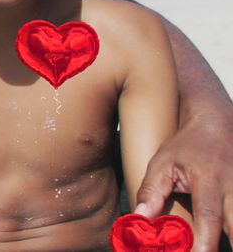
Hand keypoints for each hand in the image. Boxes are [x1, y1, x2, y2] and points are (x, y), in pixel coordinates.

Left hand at [135, 112, 232, 251]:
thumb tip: (138, 219)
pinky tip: (225, 238)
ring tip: (219, 246)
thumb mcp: (162, 162)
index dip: (205, 241)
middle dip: (227, 245)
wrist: (216, 123)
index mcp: (209, 181)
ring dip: (232, 238)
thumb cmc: (186, 146)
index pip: (209, 216)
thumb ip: (151, 192)